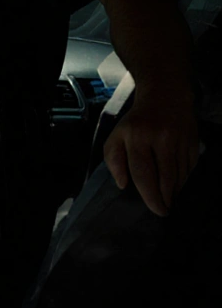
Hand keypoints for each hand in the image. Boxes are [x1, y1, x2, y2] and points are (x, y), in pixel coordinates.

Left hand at [103, 96, 199, 215]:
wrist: (165, 97)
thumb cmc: (136, 122)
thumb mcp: (116, 136)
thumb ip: (113, 160)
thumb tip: (123, 184)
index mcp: (136, 137)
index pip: (142, 172)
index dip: (149, 195)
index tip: (155, 209)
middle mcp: (160, 138)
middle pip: (165, 177)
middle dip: (165, 198)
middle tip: (164, 210)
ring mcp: (179, 139)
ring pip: (180, 175)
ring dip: (176, 191)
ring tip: (170, 200)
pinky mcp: (193, 141)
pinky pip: (191, 168)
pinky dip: (185, 180)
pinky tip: (179, 186)